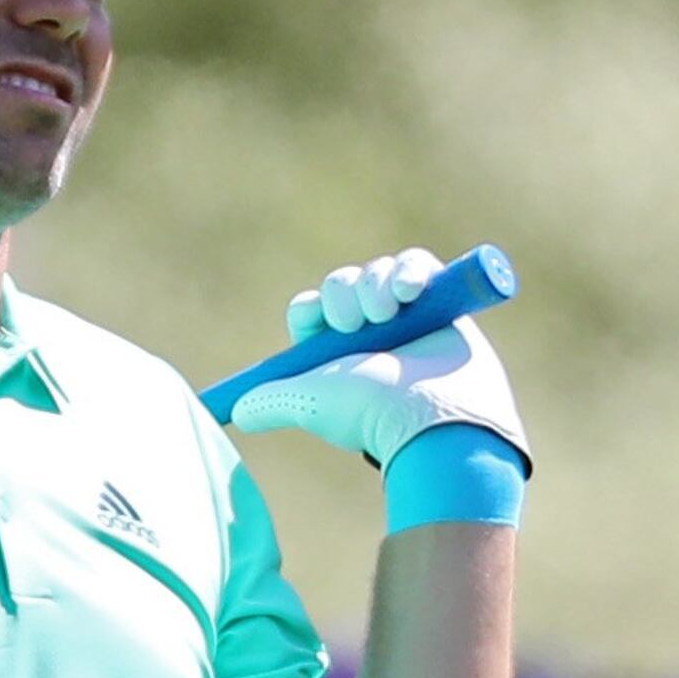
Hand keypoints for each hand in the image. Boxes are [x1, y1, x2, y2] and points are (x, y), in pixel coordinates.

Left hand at [227, 247, 527, 468]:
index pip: (309, 310)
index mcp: (333, 354)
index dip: (311, 308)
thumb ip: (271, 401)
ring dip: (376, 284)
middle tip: (360, 325)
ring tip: (389, 313)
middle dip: (344, 296)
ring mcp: (406, 317)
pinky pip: (417, 264)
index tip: (322, 324)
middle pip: (342, 284)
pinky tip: (411, 290)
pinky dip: (411, 269)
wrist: (432, 413)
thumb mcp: (309, 403)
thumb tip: (238, 412)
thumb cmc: (369, 410)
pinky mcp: (440, 301)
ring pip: (377, 271)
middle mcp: (369, 334)